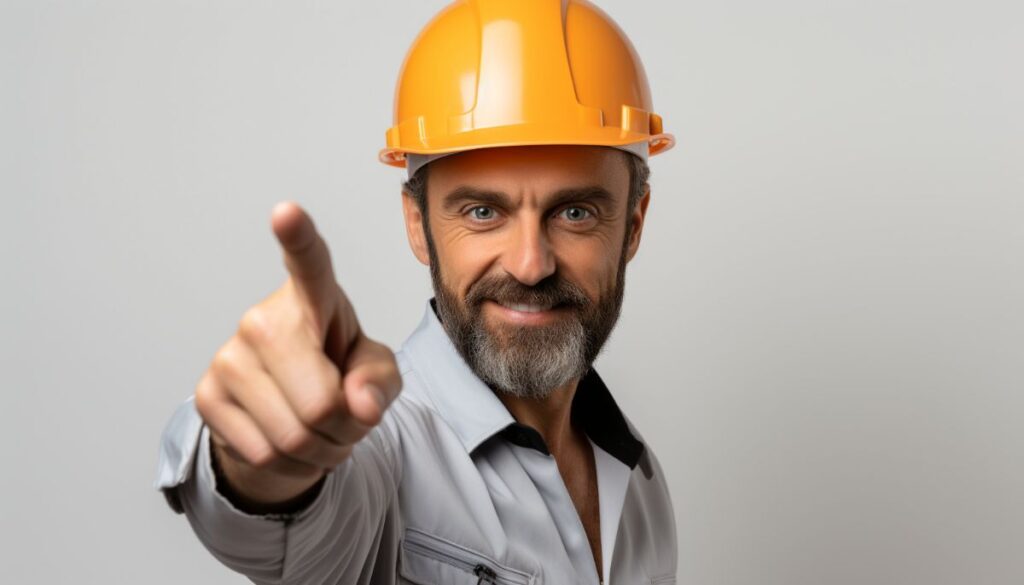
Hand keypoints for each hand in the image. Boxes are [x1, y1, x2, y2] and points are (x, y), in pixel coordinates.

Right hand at [194, 202, 401, 504]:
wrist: (289, 413)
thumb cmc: (339, 373)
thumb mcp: (377, 373)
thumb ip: (381, 381)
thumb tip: (360, 407)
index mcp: (313, 297)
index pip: (308, 263)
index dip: (298, 238)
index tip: (286, 213)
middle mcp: (262, 319)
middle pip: (320, 404)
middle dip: (343, 428)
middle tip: (342, 417)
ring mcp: (228, 357)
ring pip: (293, 437)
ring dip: (321, 450)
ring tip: (319, 430)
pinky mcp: (206, 397)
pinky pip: (264, 455)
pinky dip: (291, 465)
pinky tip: (289, 443)